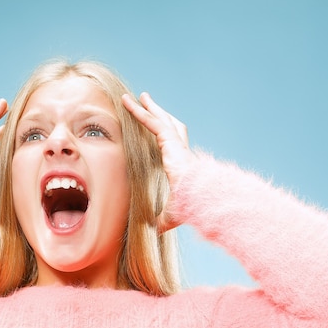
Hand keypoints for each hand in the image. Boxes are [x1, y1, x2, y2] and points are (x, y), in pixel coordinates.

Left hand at [122, 92, 195, 231]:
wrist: (199, 197)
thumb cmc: (190, 206)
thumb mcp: (172, 215)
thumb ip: (162, 220)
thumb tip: (155, 231)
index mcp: (180, 164)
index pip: (171, 144)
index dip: (164, 135)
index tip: (159, 128)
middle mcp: (179, 150)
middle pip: (168, 126)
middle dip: (158, 113)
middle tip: (148, 102)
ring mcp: (176, 144)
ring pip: (159, 120)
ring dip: (148, 108)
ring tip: (139, 96)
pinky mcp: (170, 141)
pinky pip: (152, 122)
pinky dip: (140, 112)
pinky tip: (128, 103)